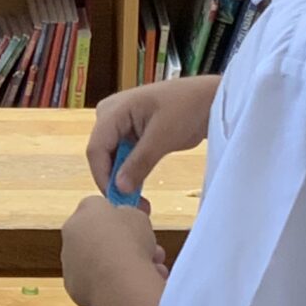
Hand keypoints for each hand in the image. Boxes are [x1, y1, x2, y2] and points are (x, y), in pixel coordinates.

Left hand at [61, 193, 168, 305]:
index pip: (98, 207)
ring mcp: (69, 263)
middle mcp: (71, 236)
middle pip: (98, 236)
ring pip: (98, 261)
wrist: (119, 283)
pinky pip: (95, 282)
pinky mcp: (73, 288)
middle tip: (146, 250)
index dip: (119, 216)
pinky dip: (111, 284)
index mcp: (84, 212)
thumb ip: (128, 216)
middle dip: (121, 244)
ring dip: (120, 265)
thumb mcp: (138, 216)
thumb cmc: (130, 244)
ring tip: (149, 271)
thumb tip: (125, 222)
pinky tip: (132, 287)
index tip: (134, 225)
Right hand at [86, 75, 220, 197]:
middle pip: (101, 156)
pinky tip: (140, 192)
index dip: (103, 177)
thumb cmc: (187, 107)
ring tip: (139, 204)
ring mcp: (119, 125)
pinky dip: (131, 174)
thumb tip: (119, 189)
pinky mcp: (130, 134)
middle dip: (113, 182)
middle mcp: (109, 116)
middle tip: (132, 207)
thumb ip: (139, 162)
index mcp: (112, 110)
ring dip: (122, 181)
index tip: (119, 201)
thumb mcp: (163, 136)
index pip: (96, 149)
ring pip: (112, 160)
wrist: (209, 98)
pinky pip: (123, 158)